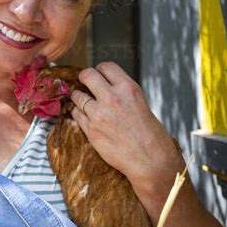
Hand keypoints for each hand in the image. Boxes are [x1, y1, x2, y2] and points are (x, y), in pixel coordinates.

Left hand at [70, 62, 184, 185]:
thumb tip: (103, 86)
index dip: (100, 70)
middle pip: (87, 75)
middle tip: (84, 82)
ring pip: (77, 95)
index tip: (98, 75)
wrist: (150, 160)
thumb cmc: (149, 134)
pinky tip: (85, 115)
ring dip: (79, 97)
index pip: (106, 66)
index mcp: (128, 88)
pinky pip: (76, 113)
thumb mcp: (140, 103)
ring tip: (84, 101)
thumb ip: (121, 93)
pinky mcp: (90, 129)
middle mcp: (112, 98)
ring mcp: (98, 114)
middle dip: (84, 77)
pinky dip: (78, 112)